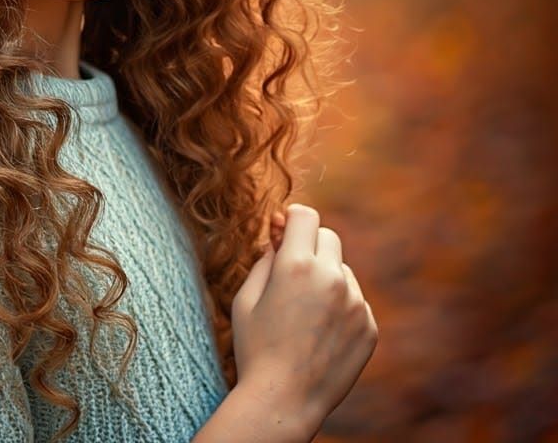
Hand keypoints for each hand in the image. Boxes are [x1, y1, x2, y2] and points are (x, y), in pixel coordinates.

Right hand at [230, 204, 377, 437]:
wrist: (284, 400)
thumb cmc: (255, 346)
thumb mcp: (246, 296)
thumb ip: (265, 258)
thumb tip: (281, 234)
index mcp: (296, 265)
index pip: (306, 216)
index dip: (292, 218)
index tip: (284, 230)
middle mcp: (332, 279)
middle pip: (328, 237)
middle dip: (310, 244)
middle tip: (292, 269)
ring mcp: (355, 304)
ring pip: (343, 270)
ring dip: (326, 277)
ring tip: (305, 312)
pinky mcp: (369, 328)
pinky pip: (355, 300)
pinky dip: (340, 306)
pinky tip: (320, 332)